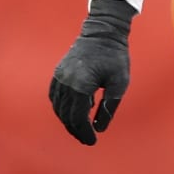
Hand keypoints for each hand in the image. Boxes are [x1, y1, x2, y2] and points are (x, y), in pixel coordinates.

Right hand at [49, 0, 134, 145]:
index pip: (77, 117)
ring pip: (58, 107)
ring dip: (68, 120)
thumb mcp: (119, 83)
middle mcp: (65, 81)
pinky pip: (54, 96)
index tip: (93, 141)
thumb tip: (99, 128)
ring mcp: (59, 76)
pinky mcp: (58, 72)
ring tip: (81, 128)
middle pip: (65, 115)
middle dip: (76, 130)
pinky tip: (74, 111)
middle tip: (87, 139)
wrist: (103, 32)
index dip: (84, 132)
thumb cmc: (115, 57)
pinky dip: (61, 107)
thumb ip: (109, 107)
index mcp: (80, 85)